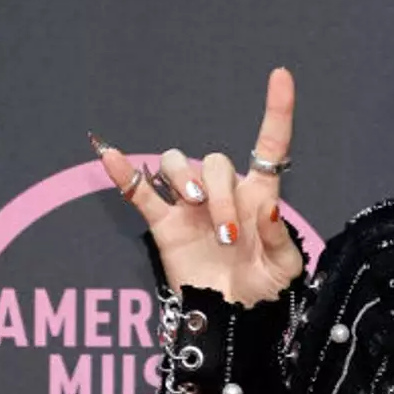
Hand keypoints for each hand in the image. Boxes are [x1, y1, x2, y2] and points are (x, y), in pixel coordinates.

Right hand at [93, 66, 302, 304]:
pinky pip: (139, 190)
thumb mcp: (284, 269)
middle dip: (221, 194)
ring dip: (185, 181)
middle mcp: (224, 191)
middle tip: (228, 234)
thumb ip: (279, 239)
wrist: (230, 317)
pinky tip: (110, 156)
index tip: (281, 75)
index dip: (276, 111)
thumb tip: (268, 208)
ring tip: (196, 210)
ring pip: (179, 165)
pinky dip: (124, 173)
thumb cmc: (263, 289)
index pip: (269, 145)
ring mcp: (190, 204)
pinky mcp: (164, 222)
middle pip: (214, 162)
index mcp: (259, 195)